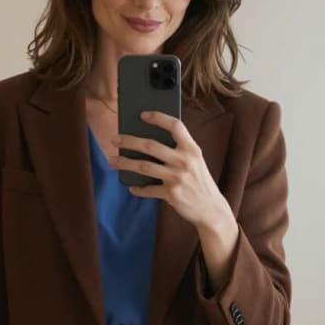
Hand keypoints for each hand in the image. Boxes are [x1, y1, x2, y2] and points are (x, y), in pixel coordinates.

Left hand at [109, 109, 225, 230]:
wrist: (211, 209)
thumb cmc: (199, 182)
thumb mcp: (196, 161)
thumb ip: (180, 150)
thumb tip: (150, 143)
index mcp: (192, 149)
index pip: (175, 126)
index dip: (158, 118)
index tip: (143, 115)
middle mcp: (184, 161)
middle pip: (151, 145)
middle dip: (129, 141)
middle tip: (115, 139)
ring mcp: (177, 178)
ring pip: (144, 166)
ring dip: (125, 163)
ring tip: (112, 160)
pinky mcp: (171, 194)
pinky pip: (149, 189)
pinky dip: (138, 188)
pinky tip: (131, 186)